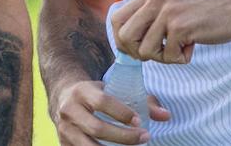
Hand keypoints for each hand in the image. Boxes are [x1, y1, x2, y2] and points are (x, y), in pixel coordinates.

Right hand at [50, 80, 169, 144]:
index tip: (140, 121)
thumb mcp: (112, 90)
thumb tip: (166, 115)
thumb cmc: (95, 94)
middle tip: (145, 137)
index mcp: (81, 91)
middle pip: (97, 128)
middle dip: (124, 136)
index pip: (102, 102)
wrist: (63, 97)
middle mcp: (69, 110)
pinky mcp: (64, 144)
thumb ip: (140, 101)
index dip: (122, 113)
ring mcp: (64, 130)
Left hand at [112, 0, 230, 62]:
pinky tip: (193, 46)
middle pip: (124, 37)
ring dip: (163, 58)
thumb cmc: (206, 12)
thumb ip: (150, 17)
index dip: (122, 40)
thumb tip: (126, 42)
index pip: (116, 19)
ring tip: (180, 48)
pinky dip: (181, 58)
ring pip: (145, 51)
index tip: (139, 48)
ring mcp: (167, 13)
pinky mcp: (181, 27)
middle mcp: (155, 0)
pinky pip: (169, 56)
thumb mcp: (172, 6)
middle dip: (138, 53)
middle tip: (160, 52)